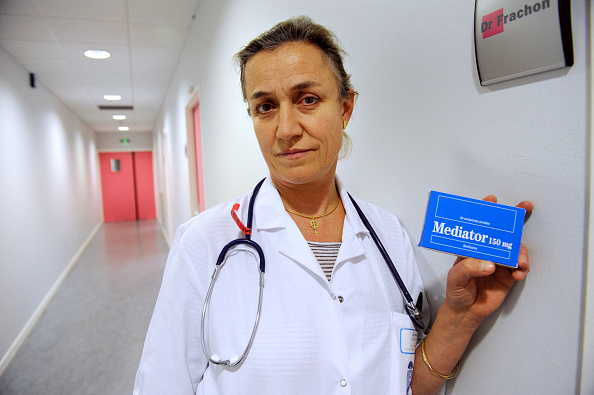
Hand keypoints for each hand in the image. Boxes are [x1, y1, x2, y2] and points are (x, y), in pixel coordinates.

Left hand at [444, 197, 532, 327]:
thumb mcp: (456, 278)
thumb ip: (469, 269)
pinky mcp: (508, 276)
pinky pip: (520, 268)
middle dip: (515, 220)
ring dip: (521, 252)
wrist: (466, 312)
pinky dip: (522, 268)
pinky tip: (519, 272)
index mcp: (472, 248)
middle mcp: (488, 252)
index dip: (486, 211)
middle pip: (503, 233)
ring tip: (519, 261)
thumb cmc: (456, 291)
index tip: (492, 201)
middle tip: (525, 208)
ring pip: (515, 250)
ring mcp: (499, 263)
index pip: (479, 227)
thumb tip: (489, 264)